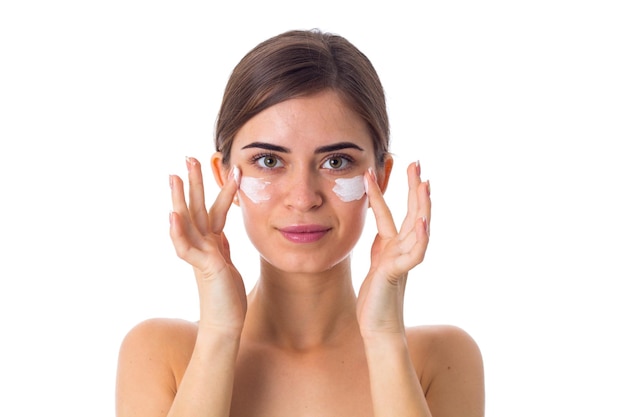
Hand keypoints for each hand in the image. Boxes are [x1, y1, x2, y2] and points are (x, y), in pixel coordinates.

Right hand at [169, 157, 245, 337]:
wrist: (225, 324)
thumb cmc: (226, 296)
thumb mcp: (226, 264)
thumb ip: (220, 247)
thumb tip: (221, 235)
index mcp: (211, 242)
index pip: (212, 210)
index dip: (216, 189)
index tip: (218, 168)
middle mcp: (203, 245)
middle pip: (196, 208)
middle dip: (194, 183)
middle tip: (189, 157)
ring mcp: (200, 255)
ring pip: (189, 222)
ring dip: (181, 198)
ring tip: (175, 175)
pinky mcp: (203, 267)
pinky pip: (186, 247)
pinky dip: (178, 231)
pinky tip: (173, 214)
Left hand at [356, 162, 430, 337]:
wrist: (378, 326)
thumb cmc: (376, 296)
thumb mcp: (377, 261)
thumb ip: (381, 243)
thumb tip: (381, 226)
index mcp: (392, 244)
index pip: (392, 211)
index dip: (389, 189)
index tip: (390, 166)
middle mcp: (401, 248)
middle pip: (412, 212)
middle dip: (414, 188)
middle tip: (417, 162)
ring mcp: (403, 260)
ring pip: (417, 228)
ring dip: (421, 206)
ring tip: (424, 184)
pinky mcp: (399, 273)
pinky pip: (413, 254)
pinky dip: (420, 238)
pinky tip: (423, 223)